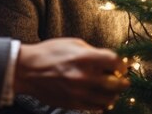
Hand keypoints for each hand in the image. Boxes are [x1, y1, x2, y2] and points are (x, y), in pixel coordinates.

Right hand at [14, 38, 129, 110]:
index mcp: (85, 58)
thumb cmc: (49, 53)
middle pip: (117, 84)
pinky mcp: (74, 103)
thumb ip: (92, 52)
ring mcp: (80, 92)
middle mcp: (84, 76)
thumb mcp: (72, 44)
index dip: (122, 64)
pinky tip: (100, 97)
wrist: (28, 71)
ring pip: (109, 98)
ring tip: (110, 89)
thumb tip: (109, 60)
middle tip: (121, 79)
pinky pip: (97, 107)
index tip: (121, 66)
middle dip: (122, 81)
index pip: (115, 62)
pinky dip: (102, 103)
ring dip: (113, 94)